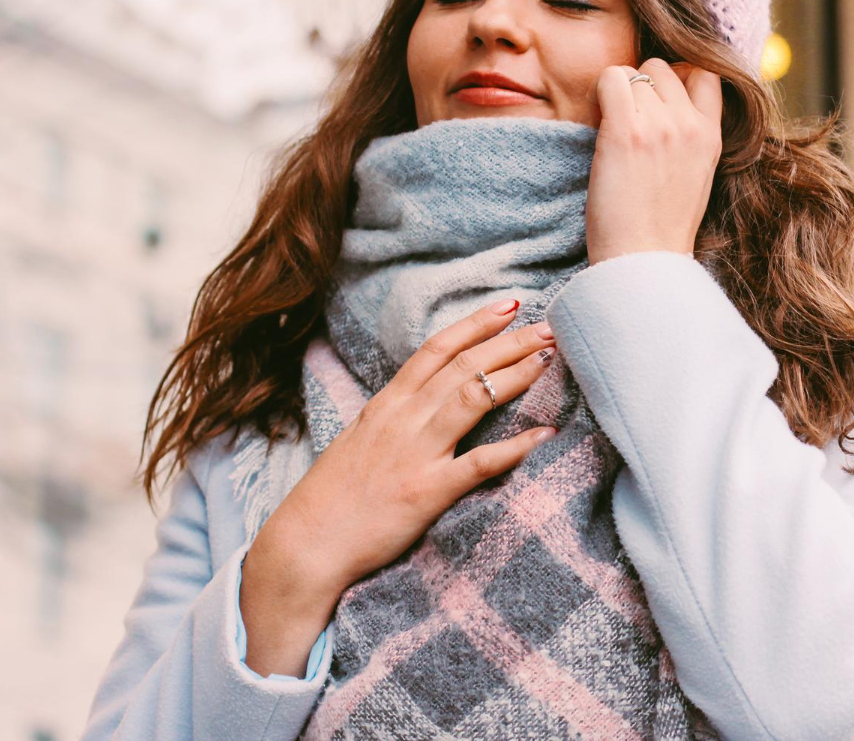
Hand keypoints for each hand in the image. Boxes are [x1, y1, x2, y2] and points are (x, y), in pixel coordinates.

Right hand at [244, 301, 558, 609]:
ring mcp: (416, 453)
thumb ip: (393, 417)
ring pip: (473, 398)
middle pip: (464, 366)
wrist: (304, 546)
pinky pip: (479, 463)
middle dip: (510, 341)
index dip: (475, 324)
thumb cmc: (331, 498)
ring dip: (516, 374)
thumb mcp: (359, 441)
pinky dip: (515, 447)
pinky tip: (545, 434)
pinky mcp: (427, 492)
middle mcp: (402, 419)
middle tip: (549, 327)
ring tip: (549, 359)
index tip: (509, 306)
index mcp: (386, 405)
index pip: (436, 349)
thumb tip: (424, 400)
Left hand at [586, 58, 722, 264]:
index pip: (705, 73)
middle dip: (642, 86)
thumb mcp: (696, 177)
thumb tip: (664, 108)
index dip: (677, 78)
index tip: (656, 102)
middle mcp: (691, 125)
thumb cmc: (659, 229)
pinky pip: (611, 79)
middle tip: (626, 119)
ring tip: (610, 127)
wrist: (643, 261)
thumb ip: (689, 139)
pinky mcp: (627, 131)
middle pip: (663, 68)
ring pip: (635, 73)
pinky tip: (596, 121)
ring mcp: (661, 126)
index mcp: (712, 137)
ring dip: (617, 93)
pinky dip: (598, 92)